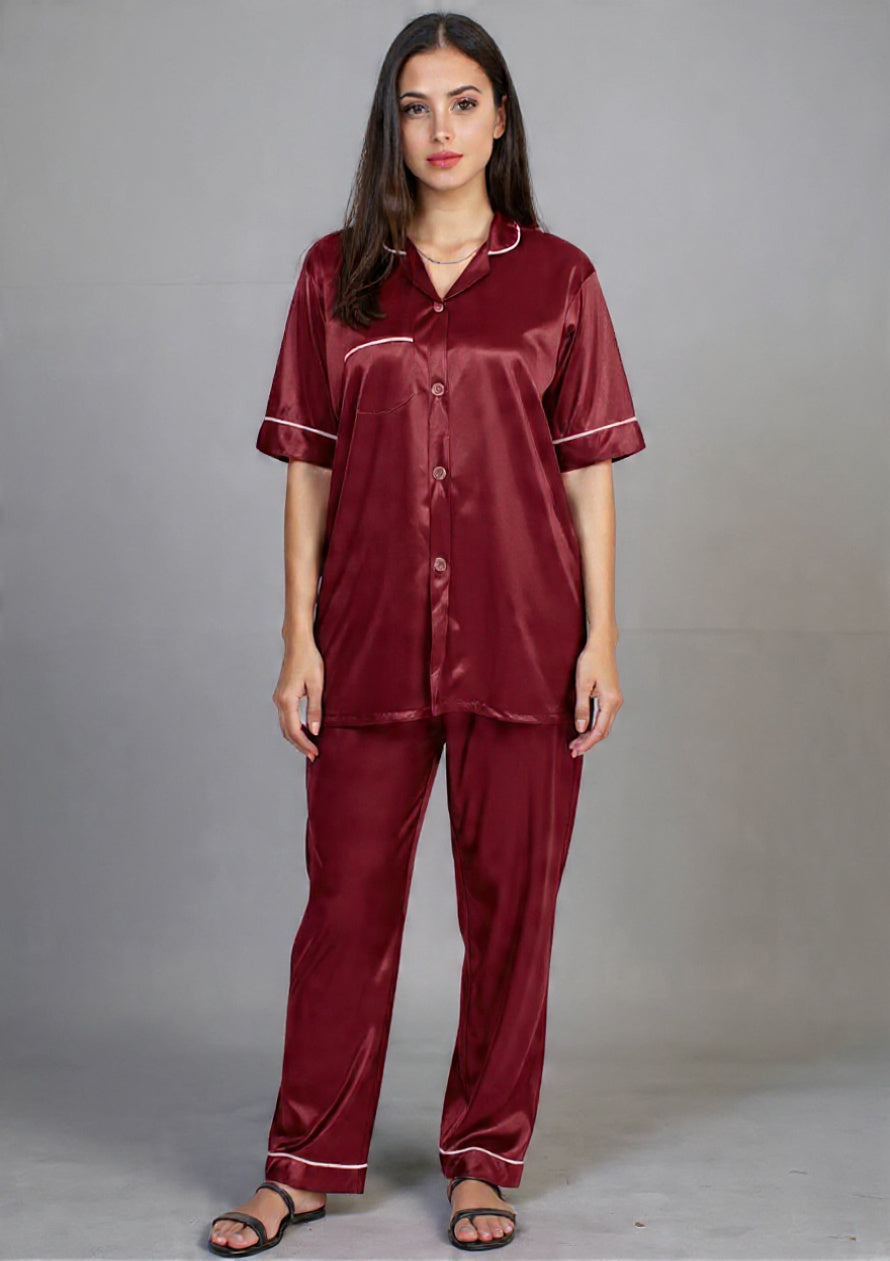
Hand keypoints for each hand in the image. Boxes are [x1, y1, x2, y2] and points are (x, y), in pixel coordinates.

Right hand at [273, 640, 324, 761]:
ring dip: (296, 738)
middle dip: (300, 745)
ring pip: (285, 725)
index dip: (305, 744)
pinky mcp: (282, 695)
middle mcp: (279, 701)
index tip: (315, 754)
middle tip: (313, 755)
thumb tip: (315, 731)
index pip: (295, 730)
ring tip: (310, 746)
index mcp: (287, 700)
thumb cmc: (309, 660)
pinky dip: (294, 728)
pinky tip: (304, 730)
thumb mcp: (317, 685)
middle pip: (287, 731)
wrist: (298, 644)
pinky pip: (286, 717)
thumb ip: (315, 709)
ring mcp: (278, 698)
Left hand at [569, 638, 622, 756]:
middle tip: (573, 749)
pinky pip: (604, 717)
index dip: (587, 742)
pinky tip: (584, 728)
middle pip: (603, 730)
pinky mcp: (611, 696)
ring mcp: (615, 700)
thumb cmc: (592, 660)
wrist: (601, 645)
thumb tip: (581, 728)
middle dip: (588, 742)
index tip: (576, 750)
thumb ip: (582, 708)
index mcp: (610, 701)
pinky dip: (594, 725)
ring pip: (604, 724)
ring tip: (576, 742)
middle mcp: (616, 703)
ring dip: (591, 735)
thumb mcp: (582, 684)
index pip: (599, 730)